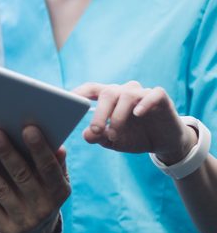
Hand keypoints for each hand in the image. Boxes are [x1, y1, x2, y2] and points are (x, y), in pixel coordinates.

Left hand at [0, 126, 68, 232]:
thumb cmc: (41, 194)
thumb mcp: (54, 183)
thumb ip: (55, 163)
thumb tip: (58, 146)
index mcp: (59, 191)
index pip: (49, 167)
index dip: (40, 149)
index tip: (28, 128)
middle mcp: (44, 206)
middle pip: (23, 176)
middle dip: (7, 154)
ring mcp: (24, 219)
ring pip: (1, 190)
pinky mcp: (6, 229)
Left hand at [74, 81, 196, 163]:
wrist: (165, 143)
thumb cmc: (135, 137)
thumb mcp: (114, 141)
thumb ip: (99, 137)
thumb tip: (86, 135)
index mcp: (110, 98)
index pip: (91, 89)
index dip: (79, 92)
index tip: (67, 101)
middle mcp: (124, 91)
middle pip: (107, 93)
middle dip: (99, 113)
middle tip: (95, 130)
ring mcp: (143, 93)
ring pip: (126, 95)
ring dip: (118, 115)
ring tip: (114, 134)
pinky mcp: (161, 97)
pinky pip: (152, 95)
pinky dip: (144, 103)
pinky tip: (137, 113)